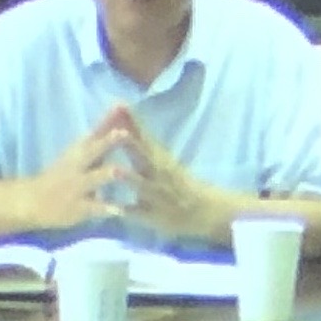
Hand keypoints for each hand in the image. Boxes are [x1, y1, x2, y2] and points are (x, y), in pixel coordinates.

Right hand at [29, 111, 137, 231]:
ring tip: (122, 172)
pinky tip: (122, 211)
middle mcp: (79, 164)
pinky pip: (95, 208)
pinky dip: (108, 208)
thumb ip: (100, 137)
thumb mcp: (78, 152)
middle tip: (125, 133)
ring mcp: (78, 186)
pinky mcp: (79, 207)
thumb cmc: (63, 173)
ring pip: (95, 178)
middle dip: (109, 141)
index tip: (123, 104)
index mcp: (80, 149)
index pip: (95, 130)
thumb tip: (120, 112)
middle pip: (94, 149)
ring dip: (108, 174)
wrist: (31, 200)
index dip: (109, 118)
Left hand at [105, 109, 227, 241]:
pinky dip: (130, 212)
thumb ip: (142, 142)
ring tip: (116, 171)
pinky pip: (142, 214)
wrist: (204, 211)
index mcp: (159, 158)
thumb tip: (124, 119)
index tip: (118, 105)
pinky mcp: (155, 215)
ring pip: (143, 186)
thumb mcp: (162, 158)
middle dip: (132, 143)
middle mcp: (159, 173)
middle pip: (144, 156)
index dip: (133, 121)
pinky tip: (117, 211)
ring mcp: (158, 195)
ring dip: (131, 179)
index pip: (145, 135)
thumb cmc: (178, 182)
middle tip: (118, 129)